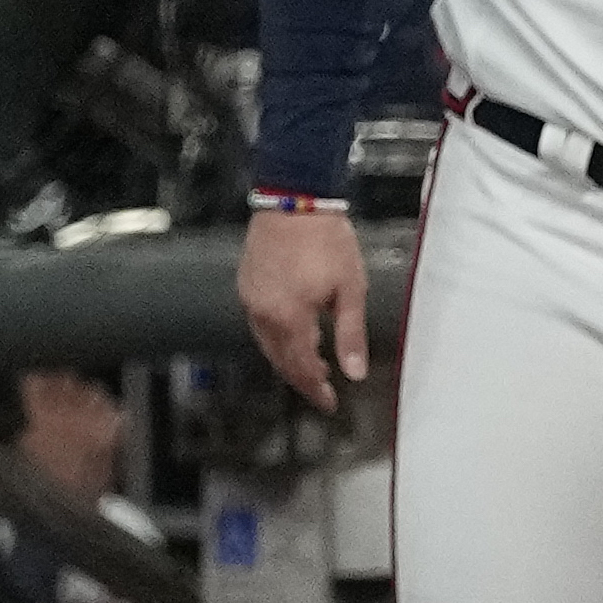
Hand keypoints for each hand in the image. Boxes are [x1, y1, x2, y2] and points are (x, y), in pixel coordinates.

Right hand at [240, 205, 370, 406]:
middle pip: (281, 361)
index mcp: (289, 318)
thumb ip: (351, 335)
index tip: (329, 403)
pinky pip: (259, 323)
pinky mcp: (247, 284)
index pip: (301, 369)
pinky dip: (276, 337)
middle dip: (302, 378)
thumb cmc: (325, 238)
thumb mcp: (350, 289)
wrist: (295, 199)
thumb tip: (355, 371)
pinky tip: (292, 333)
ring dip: (288, 358)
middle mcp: (263, 313)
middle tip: (322, 387)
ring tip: (312, 364)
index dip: (315, 390)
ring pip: (267, 344)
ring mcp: (251, 298)